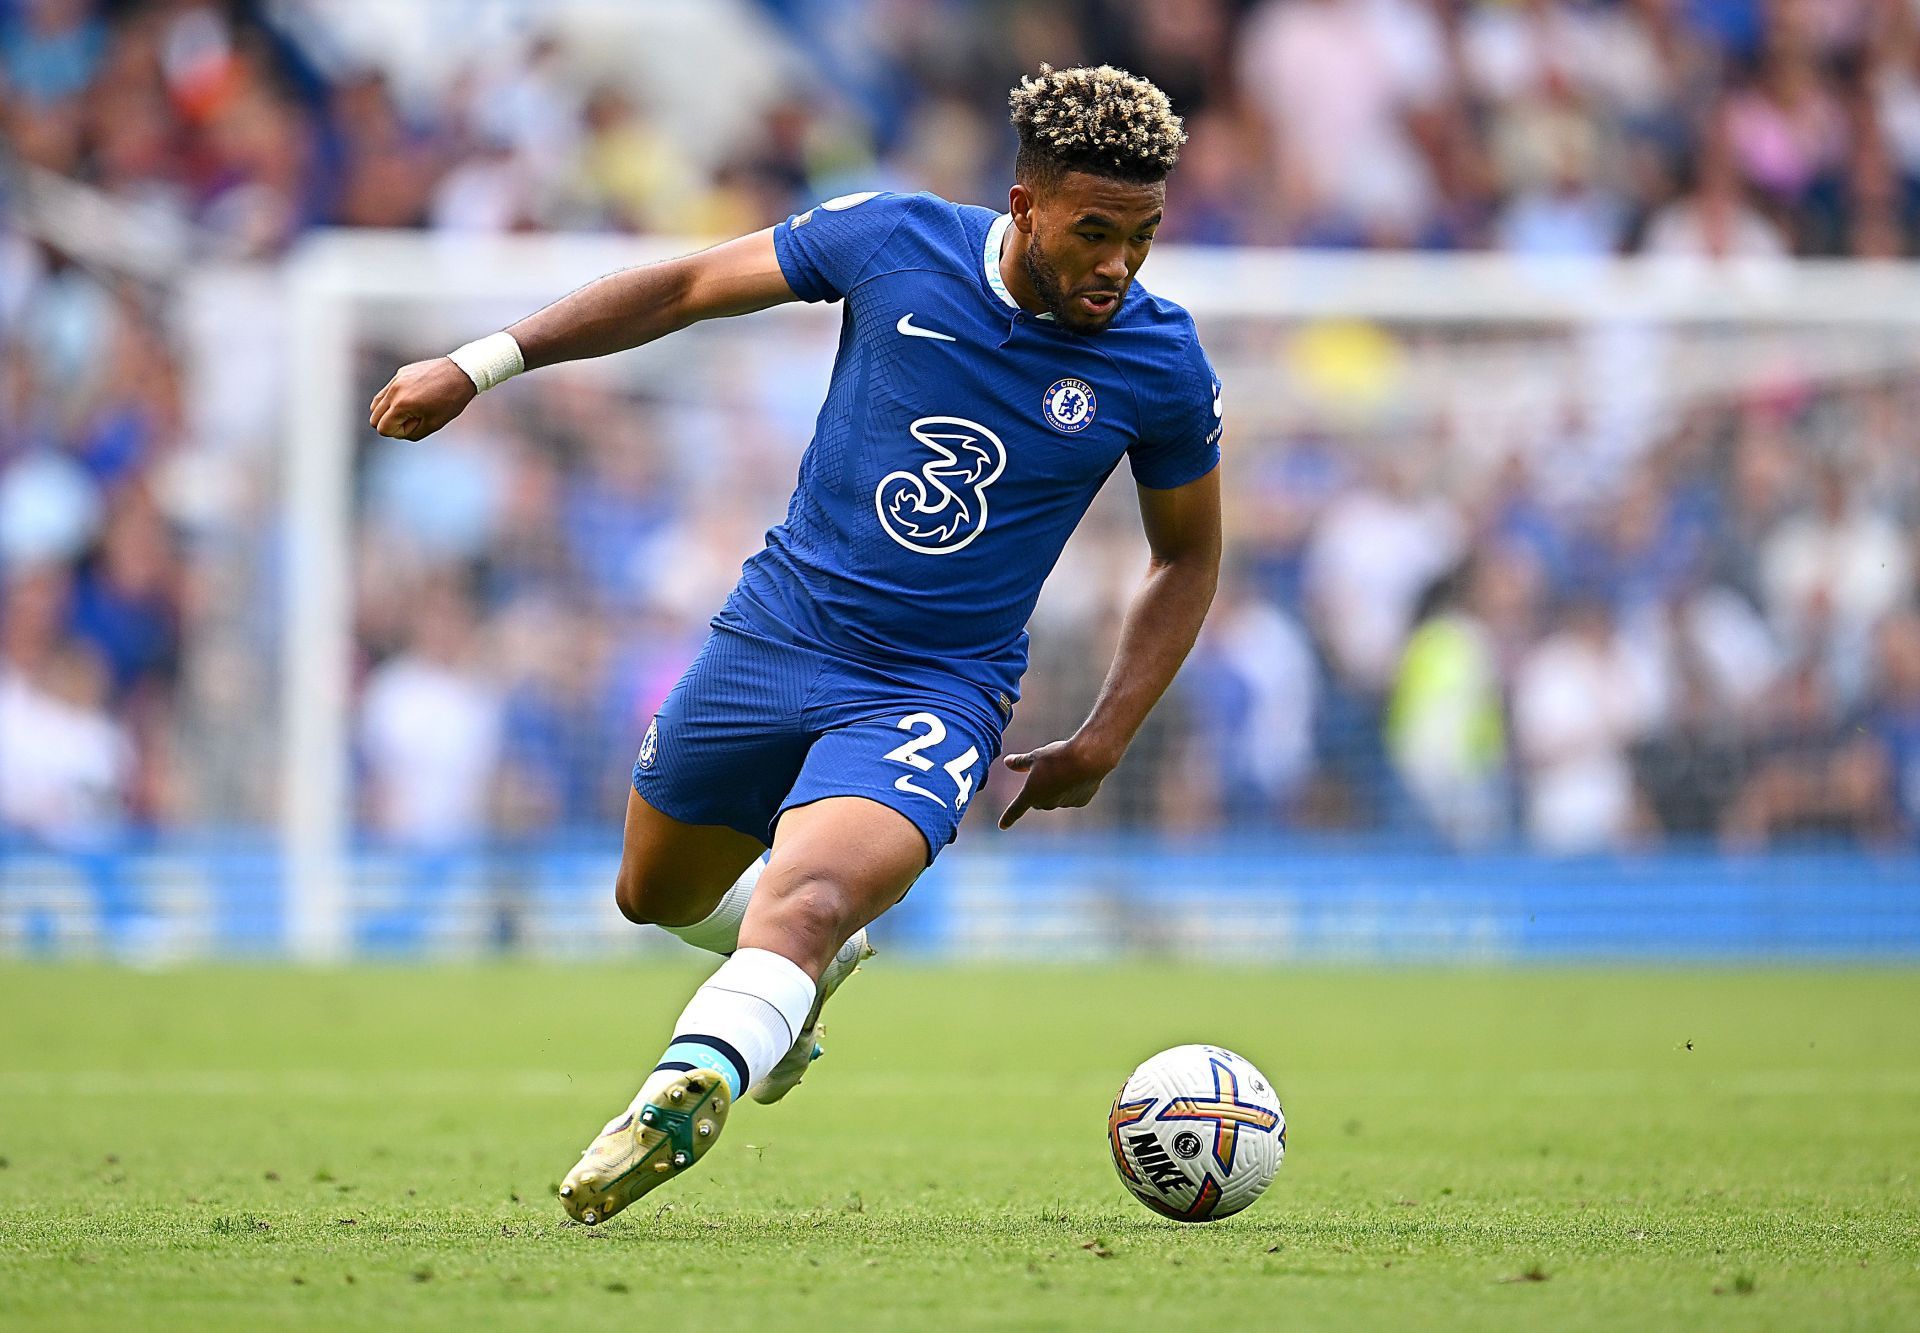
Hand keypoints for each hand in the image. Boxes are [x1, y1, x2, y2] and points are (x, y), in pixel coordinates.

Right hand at [368, 358, 477, 440]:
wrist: (461, 373)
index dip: (398, 432)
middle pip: (374, 417)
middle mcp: (394, 390)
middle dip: (390, 424)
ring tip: (409, 411)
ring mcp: (396, 380)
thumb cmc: (451, 400)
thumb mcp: (434, 424)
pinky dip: (393, 400)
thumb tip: (398, 431)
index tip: (416, 425)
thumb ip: (412, 433)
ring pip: (376, 404)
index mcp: (401, 404)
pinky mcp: (400, 373)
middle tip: (412, 420)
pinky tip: (412, 399)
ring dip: (388, 412)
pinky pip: (386, 391)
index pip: (383, 429)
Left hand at [997, 737, 1120, 829]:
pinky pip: (1073, 796)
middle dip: (1039, 791)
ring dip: (1057, 788)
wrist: (1088, 759)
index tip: (1002, 826)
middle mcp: (1047, 803)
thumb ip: (1020, 762)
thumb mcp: (1035, 756)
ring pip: (1057, 798)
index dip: (1008, 818)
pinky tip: (1079, 773)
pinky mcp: (1080, 802)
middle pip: (1039, 800)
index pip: (1015, 809)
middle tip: (1047, 771)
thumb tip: (1007, 762)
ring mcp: (1064, 804)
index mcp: (1031, 794)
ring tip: (1065, 767)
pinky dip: (1073, 787)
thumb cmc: (1057, 756)